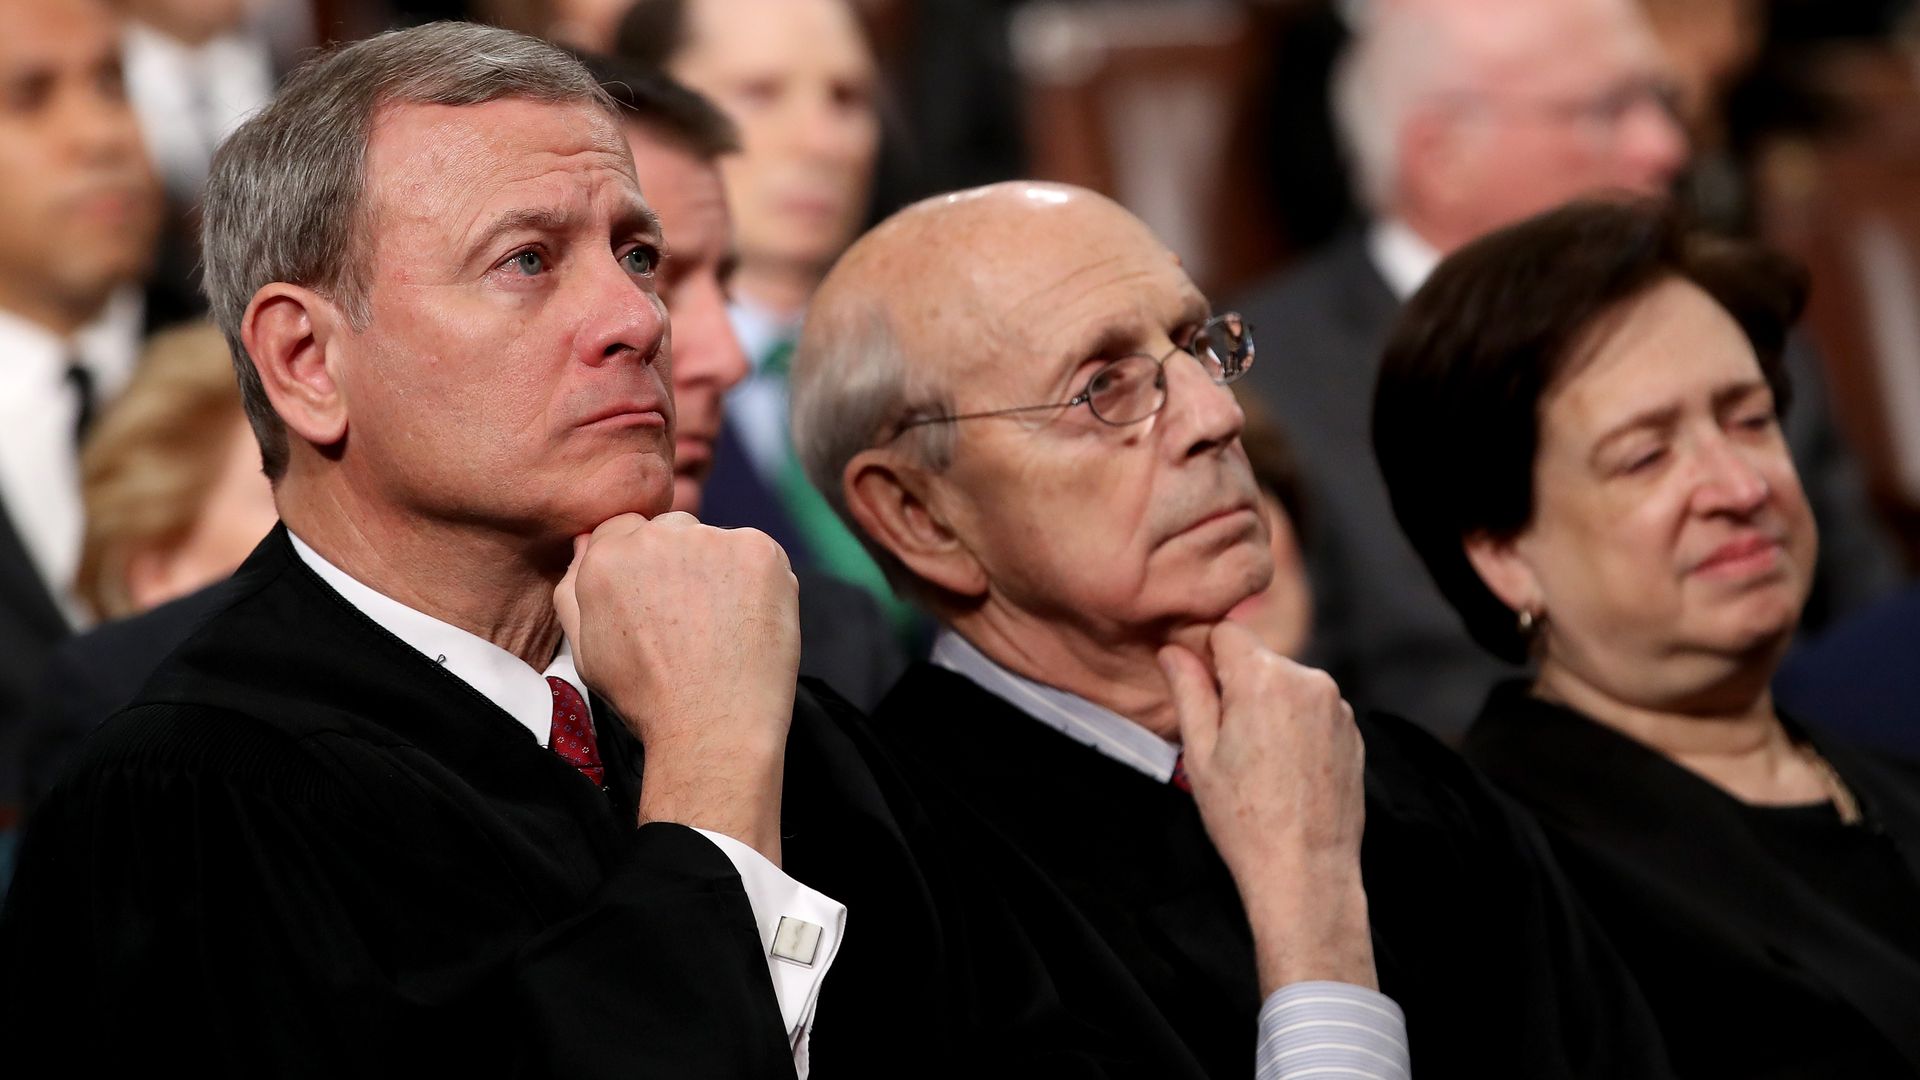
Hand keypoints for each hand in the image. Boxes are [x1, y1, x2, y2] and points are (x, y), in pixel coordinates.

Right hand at [555, 512, 799, 861]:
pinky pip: (757, 555)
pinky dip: (759, 582)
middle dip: (681, 564)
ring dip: (721, 571)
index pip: (626, 530)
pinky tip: (748, 623)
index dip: (647, 569)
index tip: (661, 604)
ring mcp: (711, 540)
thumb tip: (584, 540)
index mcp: (606, 556)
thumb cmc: (648, 698)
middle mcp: (655, 536)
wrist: (711, 727)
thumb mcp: (587, 649)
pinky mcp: (758, 550)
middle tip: (693, 621)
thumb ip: (574, 589)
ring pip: (716, 542)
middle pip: (672, 530)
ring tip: (721, 628)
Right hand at [1159, 622, 1375, 992]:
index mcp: (1264, 678)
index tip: (1197, 688)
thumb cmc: (1244, 819)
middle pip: (1258, 659)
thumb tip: (1172, 651)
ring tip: (1258, 761)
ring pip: (1286, 684)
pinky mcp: (1352, 730)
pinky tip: (1285, 770)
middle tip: (1225, 740)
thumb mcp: (1199, 754)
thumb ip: (1188, 691)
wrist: (1305, 871)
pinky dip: (1295, 726)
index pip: (1227, 631)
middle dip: (1237, 685)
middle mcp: (1308, 679)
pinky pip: (1313, 709)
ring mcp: (1336, 705)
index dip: (1205, 654)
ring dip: (1269, 705)